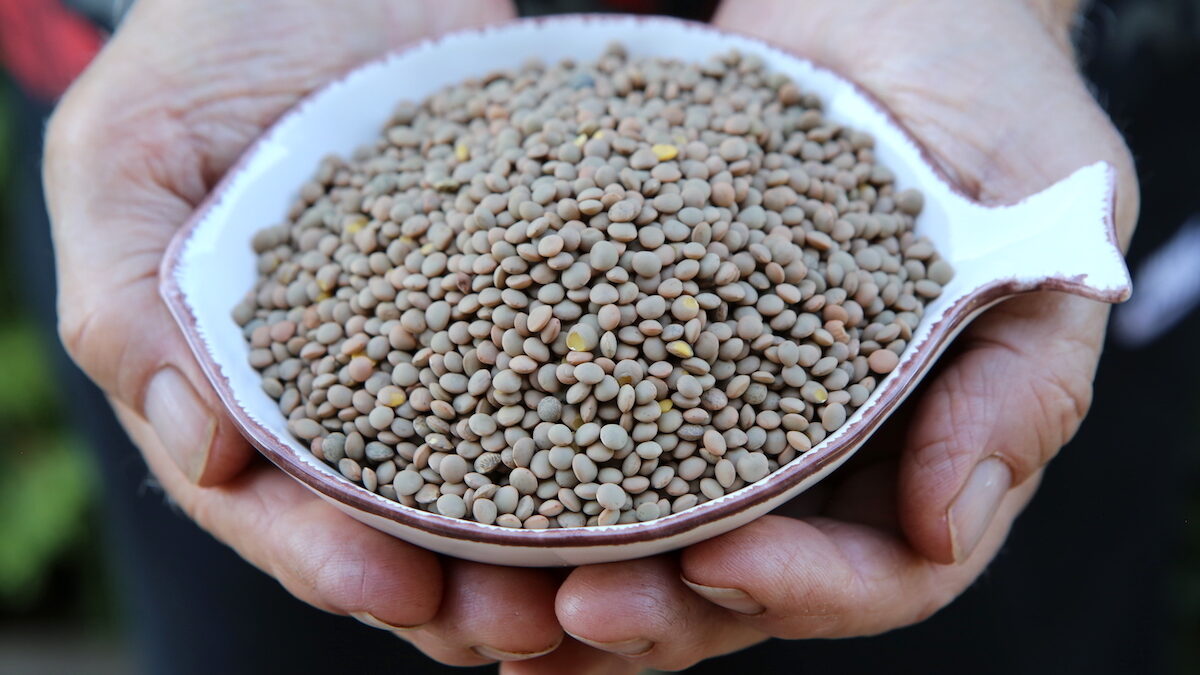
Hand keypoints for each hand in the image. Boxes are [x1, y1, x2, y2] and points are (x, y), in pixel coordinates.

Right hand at [43, 0, 599, 665]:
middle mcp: (346, 381)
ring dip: (541, 542)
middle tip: (525, 625)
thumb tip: (202, 452)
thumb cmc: (214, 42)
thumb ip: (135, 304)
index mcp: (235, 378)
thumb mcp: (131, 156)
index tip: (398, 593)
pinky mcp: (523, 290)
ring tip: (605, 579)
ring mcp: (443, 341)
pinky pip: (565, 374)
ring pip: (491, 474)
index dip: (327, 558)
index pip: (271, 502)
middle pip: (395, 521)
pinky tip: (658, 467)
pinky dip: (604, 430)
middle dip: (454, 585)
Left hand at [539, 0, 1138, 669]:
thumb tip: (946, 528)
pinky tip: (464, 511)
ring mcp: (733, 410)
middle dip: (664, 611)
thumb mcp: (1043, 209)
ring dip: (578, 584)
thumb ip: (1021, 367)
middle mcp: (829, 451)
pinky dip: (535, 486)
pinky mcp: (651, 354)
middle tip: (570, 616)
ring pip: (658, 538)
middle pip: (749, 580)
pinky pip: (590, 436)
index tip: (723, 563)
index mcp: (937, 441)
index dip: (807, 586)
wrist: (876, 8)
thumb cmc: (981, 91)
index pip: (887, 567)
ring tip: (492, 605)